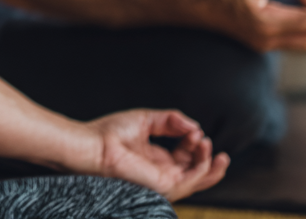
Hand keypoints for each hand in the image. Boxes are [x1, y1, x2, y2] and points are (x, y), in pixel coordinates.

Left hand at [85, 110, 227, 200]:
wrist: (96, 143)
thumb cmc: (111, 133)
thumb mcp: (146, 120)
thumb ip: (171, 120)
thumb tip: (194, 124)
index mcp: (156, 158)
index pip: (184, 156)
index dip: (193, 143)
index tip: (193, 129)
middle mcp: (162, 172)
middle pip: (194, 171)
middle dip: (206, 157)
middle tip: (207, 141)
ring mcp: (163, 181)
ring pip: (197, 181)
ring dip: (209, 164)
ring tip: (210, 146)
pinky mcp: (164, 186)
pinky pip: (191, 182)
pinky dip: (203, 169)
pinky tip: (204, 152)